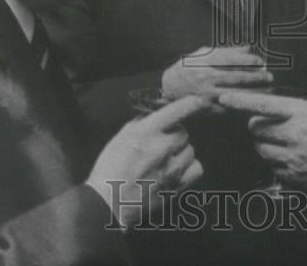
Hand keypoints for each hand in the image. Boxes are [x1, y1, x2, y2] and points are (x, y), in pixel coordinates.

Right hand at [86, 96, 207, 227]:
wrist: (108, 204)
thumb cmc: (110, 169)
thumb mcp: (121, 137)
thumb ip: (143, 123)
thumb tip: (161, 115)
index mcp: (146, 132)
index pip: (181, 110)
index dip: (192, 103)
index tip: (197, 102)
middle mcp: (163, 148)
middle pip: (184, 133)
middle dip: (174, 135)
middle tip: (162, 143)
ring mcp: (172, 168)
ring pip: (190, 150)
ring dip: (180, 152)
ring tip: (165, 159)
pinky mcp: (177, 186)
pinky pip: (196, 168)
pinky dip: (189, 167)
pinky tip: (177, 170)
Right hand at [162, 46, 271, 106]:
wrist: (169, 88)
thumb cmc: (189, 67)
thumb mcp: (203, 53)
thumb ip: (227, 51)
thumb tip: (249, 48)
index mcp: (205, 61)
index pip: (232, 60)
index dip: (249, 61)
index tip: (261, 62)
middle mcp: (206, 77)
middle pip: (237, 78)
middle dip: (256, 77)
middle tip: (269, 76)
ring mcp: (207, 94)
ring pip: (236, 94)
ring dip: (254, 92)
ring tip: (268, 89)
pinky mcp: (208, 108)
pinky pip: (230, 107)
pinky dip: (243, 104)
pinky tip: (254, 101)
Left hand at [218, 91, 306, 191]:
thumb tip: (299, 113)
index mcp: (305, 114)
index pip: (263, 105)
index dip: (241, 101)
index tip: (224, 97)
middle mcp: (295, 135)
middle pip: (257, 129)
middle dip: (258, 126)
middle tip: (268, 124)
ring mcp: (293, 159)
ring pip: (262, 150)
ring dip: (266, 144)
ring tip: (282, 142)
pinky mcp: (296, 178)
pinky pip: (274, 168)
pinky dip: (277, 163)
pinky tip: (292, 159)